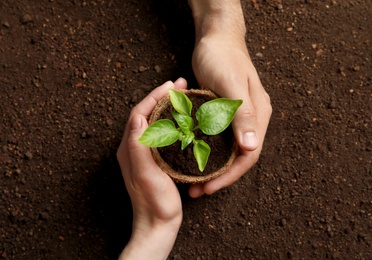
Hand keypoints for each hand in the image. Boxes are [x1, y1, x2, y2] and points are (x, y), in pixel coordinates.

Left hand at [117, 79, 186, 258]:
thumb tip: (137, 116)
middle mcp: (135, 147)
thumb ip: (138, 145)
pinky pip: (162, 133)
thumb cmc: (153, 201)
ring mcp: (145, 153)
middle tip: (180, 85)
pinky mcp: (156, 160)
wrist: (157, 223)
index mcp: (130, 148)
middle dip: (162, 97)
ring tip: (183, 97)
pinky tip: (183, 120)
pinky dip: (172, 121)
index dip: (154, 96)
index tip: (171, 85)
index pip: (140, 113)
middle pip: (147, 114)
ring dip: (167, 107)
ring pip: (155, 122)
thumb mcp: (145, 173)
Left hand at [189, 0, 271, 196]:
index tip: (209, 187)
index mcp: (258, 116)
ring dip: (212, 167)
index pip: (248, 155)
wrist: (215, 38)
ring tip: (194, 181)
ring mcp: (237, 117)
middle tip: (197, 190)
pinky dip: (207, 151)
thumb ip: (242, 115)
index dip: (229, 175)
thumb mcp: (231, 86)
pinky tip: (193, 158)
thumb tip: (251, 148)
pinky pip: (218, 138)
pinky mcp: (224, 113)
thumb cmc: (223, 58)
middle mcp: (250, 120)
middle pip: (239, 157)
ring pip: (228, 150)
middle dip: (220, 176)